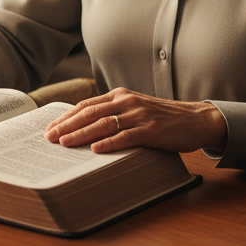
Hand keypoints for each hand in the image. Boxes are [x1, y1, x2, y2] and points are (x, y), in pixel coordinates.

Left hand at [43, 88, 227, 154]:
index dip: (66, 116)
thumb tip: (85, 129)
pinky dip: (110, 143)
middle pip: (90, 113)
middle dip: (67, 126)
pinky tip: (96, 149)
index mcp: (119, 95)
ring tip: (65, 143)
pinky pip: (126, 136)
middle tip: (50, 138)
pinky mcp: (151, 130)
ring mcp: (139, 115)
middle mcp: (126, 102)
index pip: (86, 105)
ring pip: (104, 124)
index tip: (50, 128)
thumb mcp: (134, 109)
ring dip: (82, 134)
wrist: (195, 119)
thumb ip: (113, 114)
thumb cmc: (162, 118)